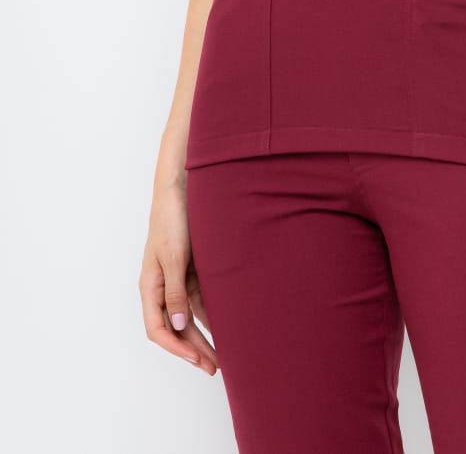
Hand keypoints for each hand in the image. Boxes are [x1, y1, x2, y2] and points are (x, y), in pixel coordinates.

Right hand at [139, 181, 218, 375]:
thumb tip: (179, 326)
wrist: (182, 188)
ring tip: (224, 353)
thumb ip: (175, 292)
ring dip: (204, 334)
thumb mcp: (173, 257)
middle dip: (194, 348)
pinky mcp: (192, 269)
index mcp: (150, 286)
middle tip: (216, 366)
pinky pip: (200, 299)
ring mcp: (177, 279)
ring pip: (190, 316)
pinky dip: (211, 313)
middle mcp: (162, 287)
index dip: (176, 348)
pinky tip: (227, 324)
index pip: (158, 328)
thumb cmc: (171, 219)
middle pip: (176, 327)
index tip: (197, 359)